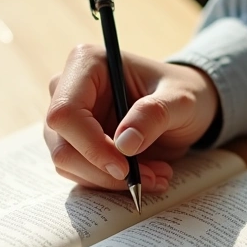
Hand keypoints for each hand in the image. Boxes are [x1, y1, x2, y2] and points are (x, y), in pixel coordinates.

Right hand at [44, 44, 219, 192]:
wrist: (183, 106)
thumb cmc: (182, 92)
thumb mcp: (181, 100)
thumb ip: (154, 115)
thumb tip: (124, 144)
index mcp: (87, 63)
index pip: (66, 112)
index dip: (91, 145)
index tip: (123, 167)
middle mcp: (67, 89)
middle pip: (63, 145)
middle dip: (105, 170)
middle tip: (151, 178)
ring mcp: (69, 119)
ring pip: (68, 164)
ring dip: (111, 180)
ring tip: (156, 175)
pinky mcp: (75, 142)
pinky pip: (80, 173)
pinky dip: (112, 182)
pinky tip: (145, 174)